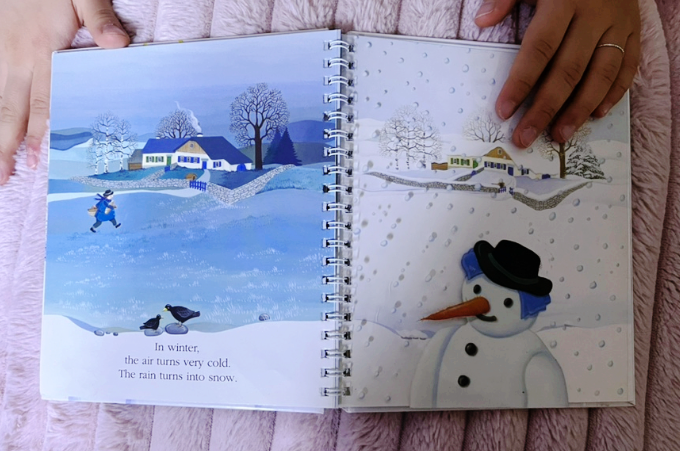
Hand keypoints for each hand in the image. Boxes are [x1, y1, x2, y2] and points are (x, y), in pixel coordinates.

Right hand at [0, 0, 129, 184]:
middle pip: (12, 109)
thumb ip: (99, 18)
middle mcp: (18, 57)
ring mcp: (3, 53)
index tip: (36, 161)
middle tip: (4, 176)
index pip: (43, 101)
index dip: (38, 133)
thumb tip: (118, 45)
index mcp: (42, 51)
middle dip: (8, 145)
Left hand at [475, 0, 639, 147]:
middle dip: (545, 108)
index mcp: (564, 1)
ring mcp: (619, 24)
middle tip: (525, 136)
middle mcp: (595, 15)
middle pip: (568, 70)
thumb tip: (482, 20)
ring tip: (559, 135)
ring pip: (601, 74)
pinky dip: (614, 93)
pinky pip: (628, 67)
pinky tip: (595, 115)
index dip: (521, 82)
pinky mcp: (635, 30)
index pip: (539, 49)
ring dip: (579, 109)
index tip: (504, 111)